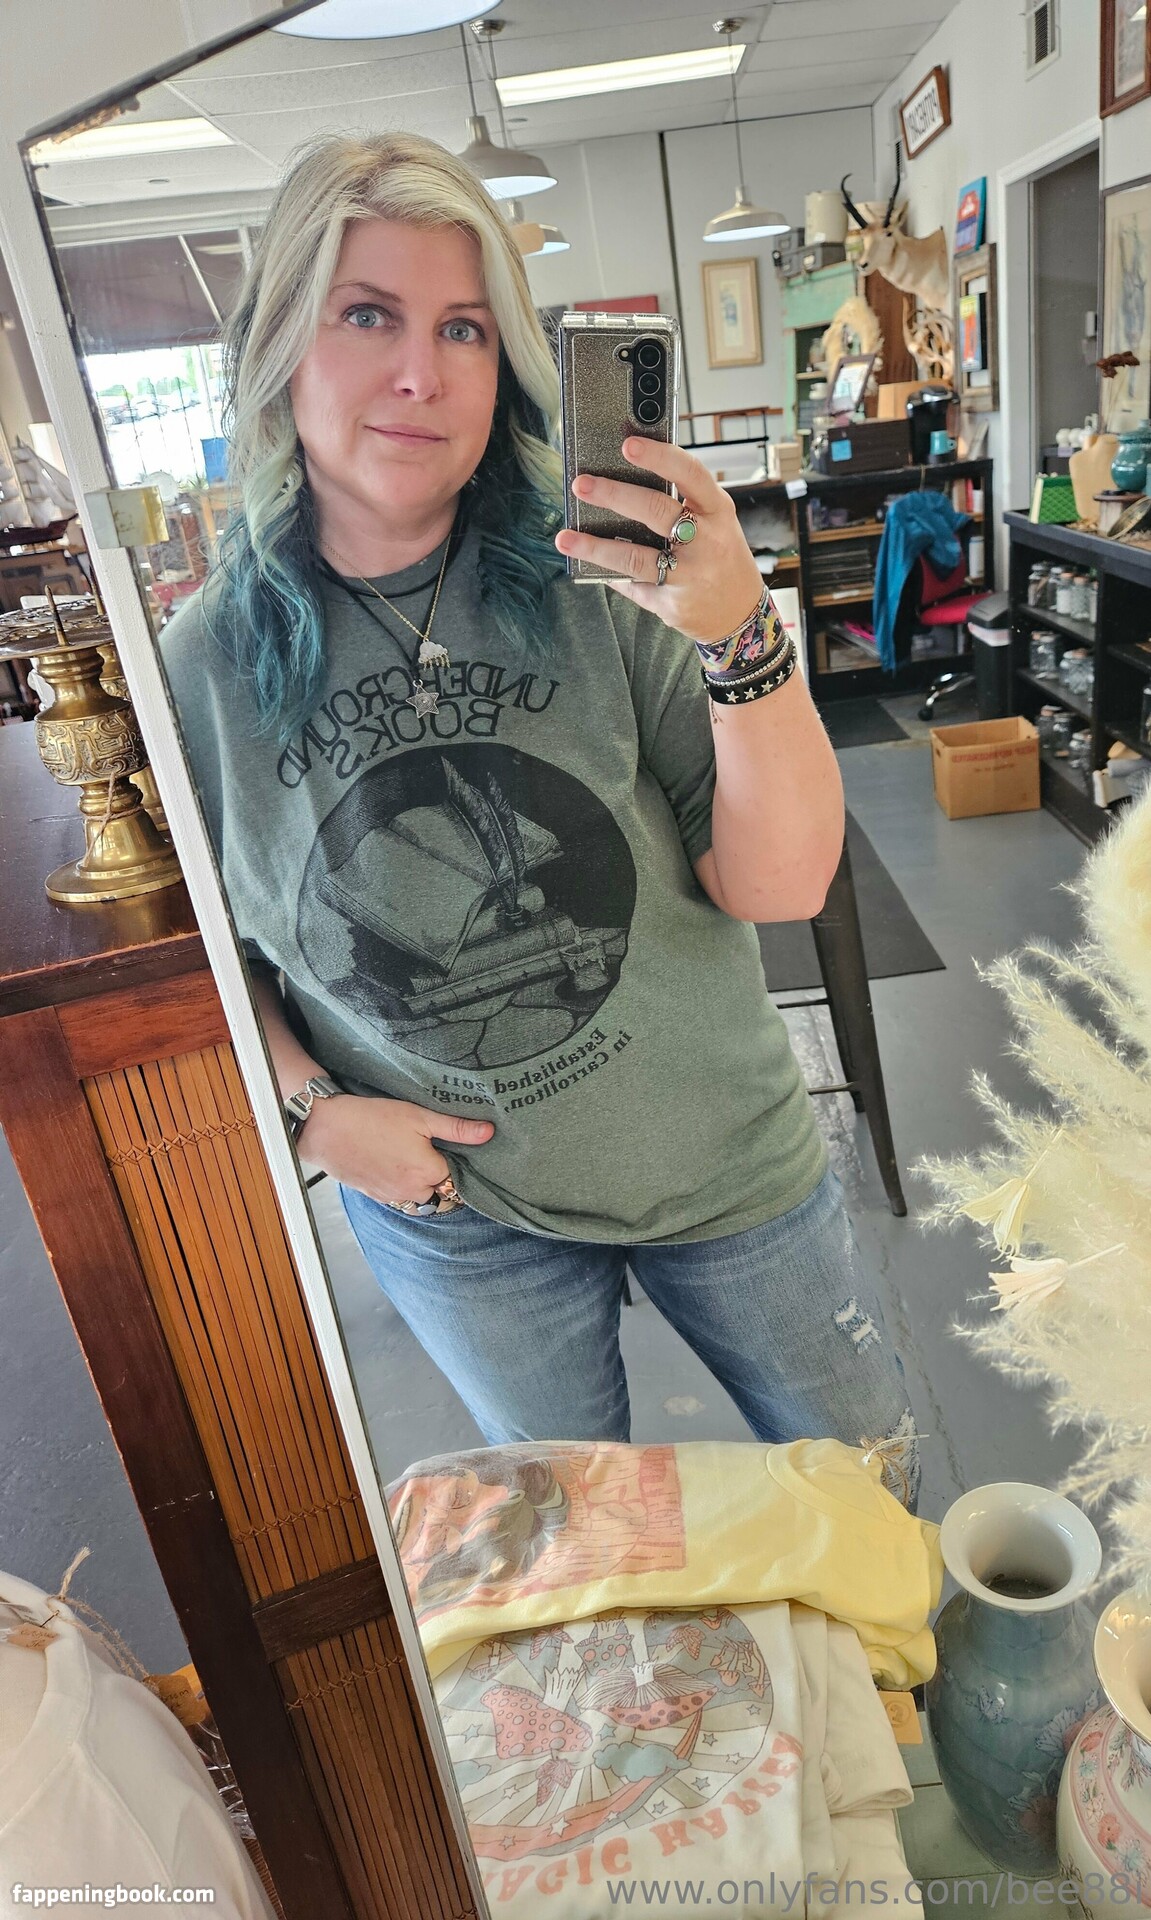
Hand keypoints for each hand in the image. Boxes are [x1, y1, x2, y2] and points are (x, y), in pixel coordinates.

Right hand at [296, 1095, 493, 1208]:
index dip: (454, 1160)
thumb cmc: (373, 1119)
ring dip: (419, 1179)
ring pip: (418, 1194)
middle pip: (439, 1188)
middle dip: (438, 1171)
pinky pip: (398, 1195)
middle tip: (426, 1146)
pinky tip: (390, 1160)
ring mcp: (392, 1197)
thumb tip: (489, 1133)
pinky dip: (399, 1182)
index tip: (448, 1146)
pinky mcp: (375, 1196)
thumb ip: (455, 1128)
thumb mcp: (419, 1116)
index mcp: (428, 1172)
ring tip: (407, 1152)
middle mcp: (412, 1192)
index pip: (457, 1176)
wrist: (326, 1130)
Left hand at [554, 437, 763, 644]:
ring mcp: (690, 575)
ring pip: (635, 557)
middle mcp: (707, 541)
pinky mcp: (672, 603)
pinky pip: (632, 585)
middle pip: (656, 511)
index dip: (659, 456)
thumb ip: (681, 502)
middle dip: (614, 495)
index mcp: (717, 511)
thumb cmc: (720, 556)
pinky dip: (608, 573)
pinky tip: (587, 564)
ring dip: (595, 547)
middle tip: (581, 484)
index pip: (690, 474)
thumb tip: (623, 477)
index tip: (628, 444)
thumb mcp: (714, 522)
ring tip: (566, 538)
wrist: (740, 613)